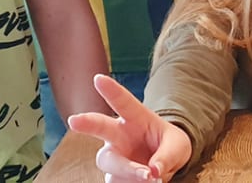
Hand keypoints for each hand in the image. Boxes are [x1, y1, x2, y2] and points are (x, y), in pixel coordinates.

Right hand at [68, 74, 192, 181]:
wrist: (167, 165)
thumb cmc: (170, 146)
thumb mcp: (178, 146)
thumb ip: (167, 156)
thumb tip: (153, 172)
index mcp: (136, 118)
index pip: (123, 102)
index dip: (111, 90)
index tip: (98, 79)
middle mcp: (119, 134)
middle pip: (100, 127)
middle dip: (87, 123)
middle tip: (74, 120)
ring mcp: (114, 155)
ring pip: (110, 162)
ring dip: (128, 170)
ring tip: (148, 177)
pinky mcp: (113, 174)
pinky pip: (116, 181)